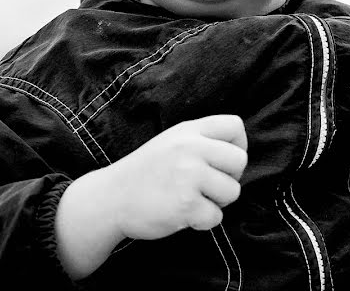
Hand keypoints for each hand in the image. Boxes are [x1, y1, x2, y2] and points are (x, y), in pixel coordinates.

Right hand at [56, 114, 247, 278]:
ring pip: (232, 191)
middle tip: (207, 186)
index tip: (222, 162)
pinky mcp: (186, 204)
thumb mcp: (173, 141)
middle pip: (239, 161)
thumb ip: (203, 139)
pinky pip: (216, 216)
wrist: (110, 199)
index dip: (238, 146)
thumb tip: (239, 151)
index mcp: (189, 131)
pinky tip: (184, 214)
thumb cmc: (148, 171)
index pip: (235, 126)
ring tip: (192, 199)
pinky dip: (203, 221)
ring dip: (216, 202)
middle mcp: (191, 148)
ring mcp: (188, 176)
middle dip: (229, 178)